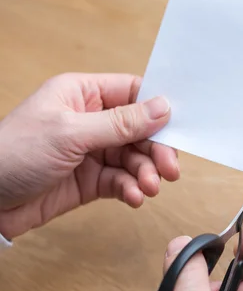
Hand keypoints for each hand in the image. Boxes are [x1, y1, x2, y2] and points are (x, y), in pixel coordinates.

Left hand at [0, 72, 179, 239]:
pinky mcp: (91, 180)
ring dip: (146, 173)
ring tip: (149, 188)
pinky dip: (131, 189)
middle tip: (170, 169)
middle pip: (140, 130)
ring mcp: (92, 151)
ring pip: (135, 158)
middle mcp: (90, 120)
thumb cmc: (12, 154)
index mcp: (82, 94)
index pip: (133, 93)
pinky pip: (122, 181)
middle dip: (156, 150)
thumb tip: (162, 107)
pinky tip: (133, 198)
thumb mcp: (71, 133)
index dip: (157, 109)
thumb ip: (120, 123)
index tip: (178, 128)